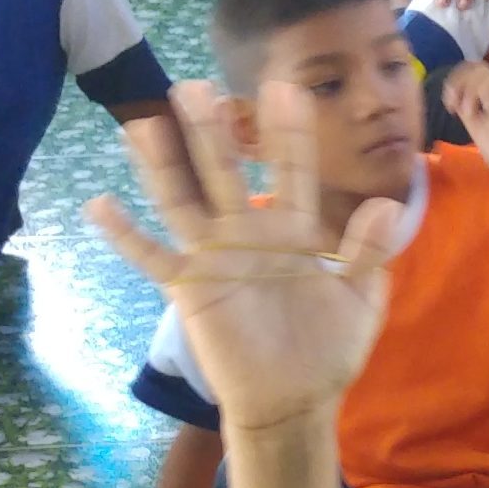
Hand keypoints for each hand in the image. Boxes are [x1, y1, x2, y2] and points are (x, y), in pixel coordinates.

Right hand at [87, 82, 402, 437]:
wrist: (296, 400)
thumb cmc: (328, 347)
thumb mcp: (360, 298)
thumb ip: (368, 251)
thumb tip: (389, 205)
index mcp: (294, 228)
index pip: (291, 170)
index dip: (288, 133)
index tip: (285, 89)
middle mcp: (247, 231)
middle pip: (224, 172)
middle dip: (211, 132)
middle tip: (197, 87)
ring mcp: (213, 256)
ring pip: (182, 200)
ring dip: (162, 163)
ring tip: (144, 123)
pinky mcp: (188, 288)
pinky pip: (151, 258)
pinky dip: (124, 235)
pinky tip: (99, 205)